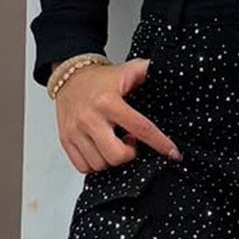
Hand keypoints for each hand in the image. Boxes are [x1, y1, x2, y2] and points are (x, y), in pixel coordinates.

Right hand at [53, 58, 181, 172]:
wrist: (69, 75)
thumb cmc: (100, 79)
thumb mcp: (127, 70)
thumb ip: (148, 71)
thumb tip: (169, 71)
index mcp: (108, 101)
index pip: (140, 128)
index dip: (160, 143)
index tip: (173, 153)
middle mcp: (90, 118)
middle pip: (116, 156)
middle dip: (128, 154)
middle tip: (129, 142)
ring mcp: (75, 131)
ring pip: (100, 165)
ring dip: (111, 159)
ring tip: (114, 142)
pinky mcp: (66, 140)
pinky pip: (84, 167)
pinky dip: (95, 163)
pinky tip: (100, 149)